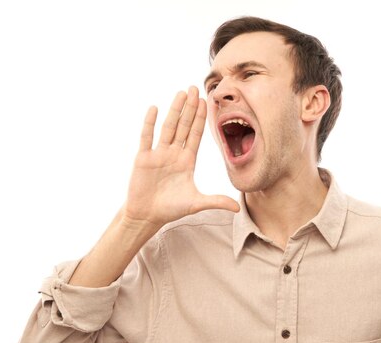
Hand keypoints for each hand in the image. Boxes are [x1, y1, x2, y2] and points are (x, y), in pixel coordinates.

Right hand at [122, 86, 239, 227]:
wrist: (147, 216)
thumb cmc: (170, 209)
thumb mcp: (196, 203)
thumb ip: (216, 201)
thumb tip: (237, 208)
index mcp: (187, 161)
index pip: (195, 135)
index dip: (200, 119)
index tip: (206, 102)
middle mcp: (173, 154)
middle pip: (183, 126)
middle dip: (190, 108)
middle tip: (195, 88)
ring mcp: (158, 154)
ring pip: (168, 127)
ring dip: (175, 110)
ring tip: (181, 93)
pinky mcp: (143, 158)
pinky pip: (147, 137)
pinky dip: (150, 123)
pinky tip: (155, 108)